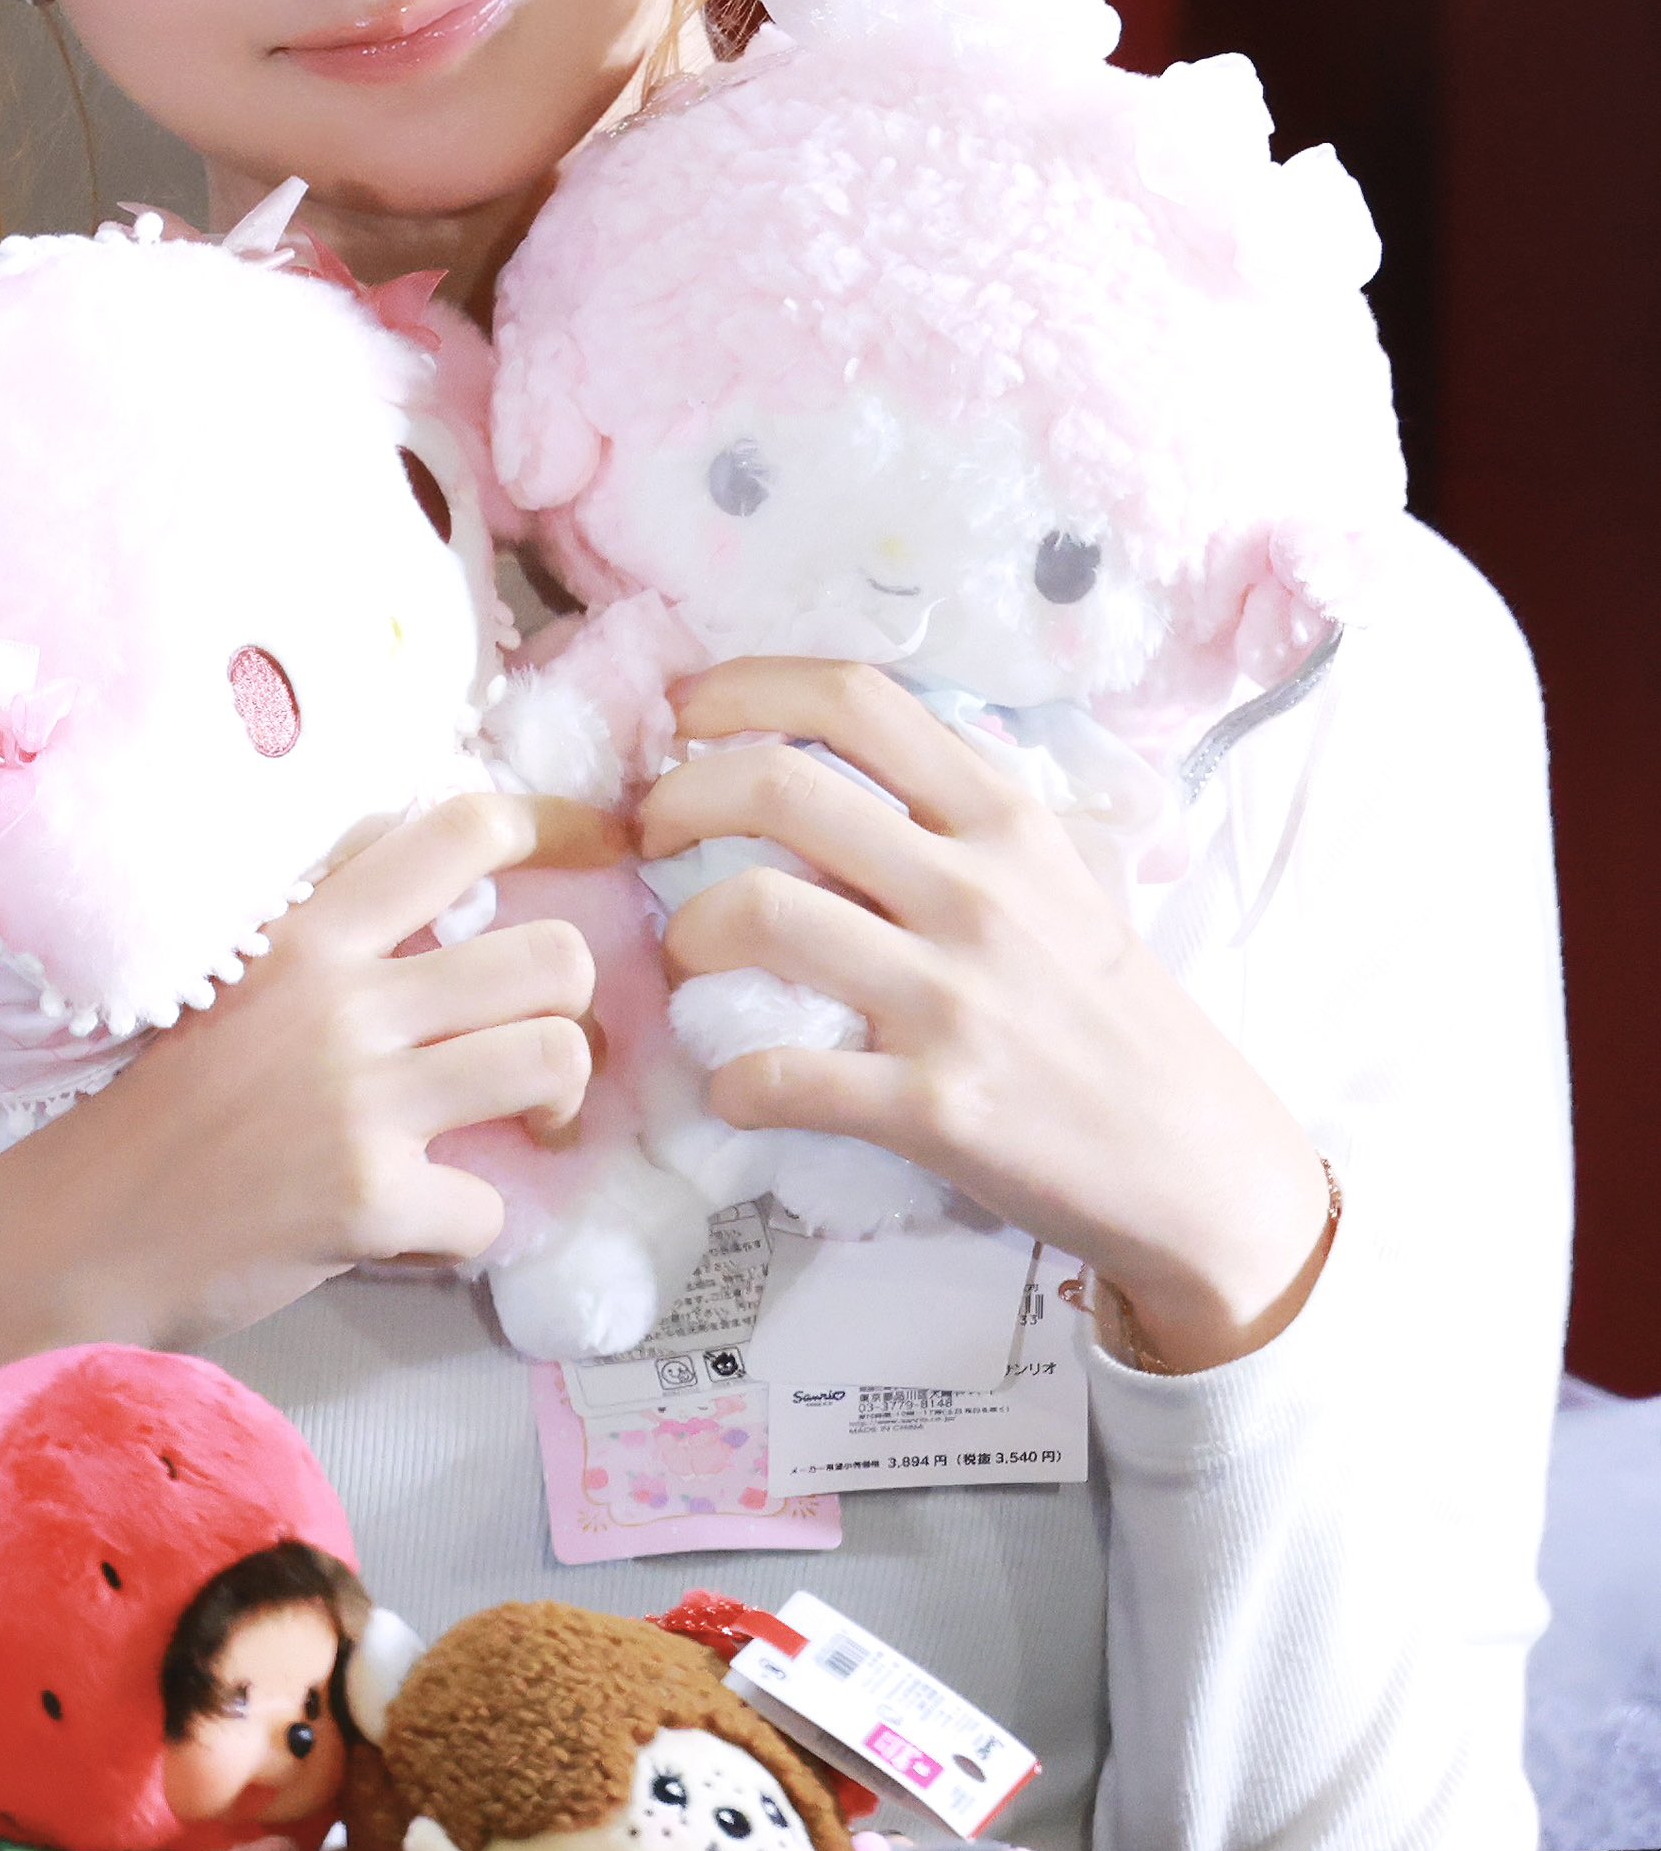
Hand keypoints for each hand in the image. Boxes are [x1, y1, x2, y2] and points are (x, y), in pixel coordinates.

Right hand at [0, 788, 618, 1439]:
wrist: (81, 1234)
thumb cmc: (163, 1110)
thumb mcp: (237, 984)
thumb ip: (330, 939)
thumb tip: (446, 900)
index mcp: (308, 932)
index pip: (460, 829)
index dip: (546, 834)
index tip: (569, 865)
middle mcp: (341, 999)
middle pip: (548, 955)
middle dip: (572, 1005)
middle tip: (538, 1044)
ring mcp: (359, 1098)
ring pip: (550, 1059)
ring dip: (558, 1103)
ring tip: (529, 1126)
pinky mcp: (367, 1198)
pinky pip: (491, 1206)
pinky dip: (469, 1227)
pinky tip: (423, 1227)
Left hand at [641, 661, 1334, 1374]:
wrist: (1199, 1163)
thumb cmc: (1109, 1013)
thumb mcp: (1058, 879)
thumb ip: (955, 820)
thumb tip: (822, 766)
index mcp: (1004, 819)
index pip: (854, 699)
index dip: (743, 686)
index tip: (683, 714)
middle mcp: (975, 891)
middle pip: (779, 787)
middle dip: (677, 798)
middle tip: (650, 837)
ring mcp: (952, 999)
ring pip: (758, 915)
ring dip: (684, 935)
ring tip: (687, 959)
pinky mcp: (933, 1108)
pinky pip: (780, 1075)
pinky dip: (727, 1080)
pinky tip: (732, 1085)